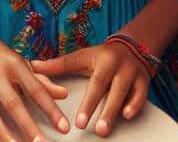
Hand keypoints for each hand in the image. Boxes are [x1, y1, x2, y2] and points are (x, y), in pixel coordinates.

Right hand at [0, 28, 68, 141]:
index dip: (51, 109)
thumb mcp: (22, 64)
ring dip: (3, 134)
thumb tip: (64, 94)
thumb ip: (42, 81)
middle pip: (12, 103)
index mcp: (13, 65)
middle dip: (28, 127)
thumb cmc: (0, 57)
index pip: (35, 89)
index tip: (64, 127)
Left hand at [32, 43, 151, 137]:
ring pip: (126, 93)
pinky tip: (128, 116)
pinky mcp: (144, 82)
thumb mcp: (82, 57)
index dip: (87, 103)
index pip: (94, 83)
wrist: (131, 46)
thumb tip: (33, 66)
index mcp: (102, 59)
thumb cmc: (101, 56)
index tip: (78, 122)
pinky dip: (136, 105)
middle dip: (101, 110)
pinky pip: (142, 95)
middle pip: (110, 89)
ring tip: (105, 129)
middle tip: (92, 130)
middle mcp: (118, 66)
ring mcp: (133, 74)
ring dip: (116, 111)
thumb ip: (60, 65)